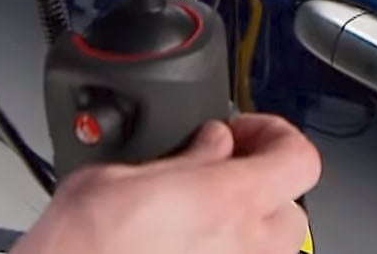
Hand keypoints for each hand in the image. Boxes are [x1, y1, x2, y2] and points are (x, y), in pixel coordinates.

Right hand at [13, 116, 320, 253]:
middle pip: (291, 210)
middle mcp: (244, 248)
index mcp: (226, 201)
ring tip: (202, 218)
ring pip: (271, 251)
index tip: (243, 134)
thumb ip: (181, 157)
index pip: (300, 159)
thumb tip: (211, 143)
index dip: (276, 136)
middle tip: (222, 176)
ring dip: (246, 230)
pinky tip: (184, 247)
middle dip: (262, 189)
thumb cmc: (77, 250)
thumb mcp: (116, 175)